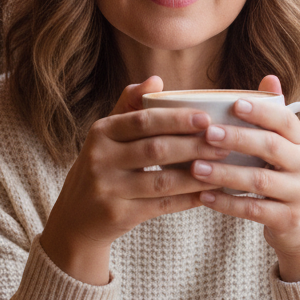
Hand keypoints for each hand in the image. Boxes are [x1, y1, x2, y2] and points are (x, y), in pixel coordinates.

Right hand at [39, 76, 228, 284]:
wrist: (76, 219)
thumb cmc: (101, 168)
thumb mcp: (106, 136)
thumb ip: (128, 106)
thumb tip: (156, 80)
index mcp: (101, 133)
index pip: (143, 121)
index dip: (176, 119)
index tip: (206, 118)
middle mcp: (100, 159)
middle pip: (155, 149)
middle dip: (193, 145)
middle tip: (223, 142)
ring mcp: (108, 189)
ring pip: (162, 180)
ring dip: (196, 175)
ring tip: (223, 167)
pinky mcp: (118, 215)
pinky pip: (161, 205)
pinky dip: (187, 199)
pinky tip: (207, 193)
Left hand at [189, 75, 299, 281]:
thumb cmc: (288, 180)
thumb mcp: (289, 149)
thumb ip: (275, 118)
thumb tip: (268, 77)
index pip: (285, 120)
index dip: (260, 111)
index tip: (234, 104)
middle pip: (270, 147)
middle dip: (237, 138)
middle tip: (207, 133)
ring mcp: (299, 194)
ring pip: (258, 181)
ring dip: (225, 173)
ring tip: (195, 167)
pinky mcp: (288, 220)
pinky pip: (253, 210)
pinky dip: (227, 203)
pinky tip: (204, 196)